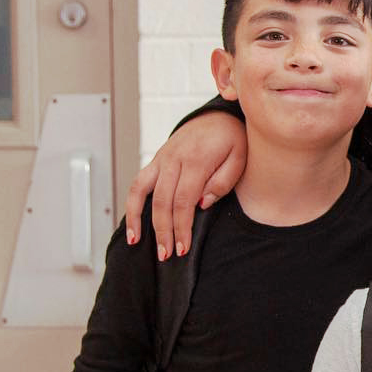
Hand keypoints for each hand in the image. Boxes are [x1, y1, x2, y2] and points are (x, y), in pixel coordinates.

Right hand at [124, 112, 247, 258]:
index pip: (184, 200)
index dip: (182, 226)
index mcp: (196, 160)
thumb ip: (222, 181)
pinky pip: (138, 183)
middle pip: (162, 201)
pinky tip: (133, 225)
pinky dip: (131, 204)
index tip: (184, 248)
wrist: (217, 117)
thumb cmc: (233, 140)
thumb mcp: (239, 157)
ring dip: (139, 219)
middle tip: (166, 255)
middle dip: (163, 231)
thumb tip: (202, 203)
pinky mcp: (156, 161)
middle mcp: (173, 159)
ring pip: (141, 191)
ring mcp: (161, 159)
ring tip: (136, 243)